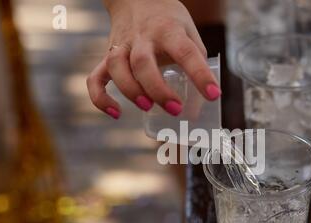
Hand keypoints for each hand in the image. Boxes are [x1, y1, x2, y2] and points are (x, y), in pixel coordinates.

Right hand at [87, 0, 220, 118]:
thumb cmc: (169, 22)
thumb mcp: (189, 34)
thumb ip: (196, 66)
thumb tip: (196, 110)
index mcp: (170, 30)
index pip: (186, 52)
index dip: (201, 75)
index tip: (213, 94)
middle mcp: (143, 37)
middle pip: (144, 63)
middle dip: (158, 89)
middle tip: (175, 109)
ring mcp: (122, 45)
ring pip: (117, 67)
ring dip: (130, 90)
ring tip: (147, 107)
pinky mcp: (108, 55)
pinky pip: (96, 77)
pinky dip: (100, 97)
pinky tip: (115, 112)